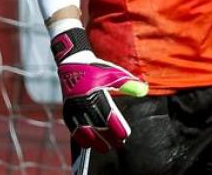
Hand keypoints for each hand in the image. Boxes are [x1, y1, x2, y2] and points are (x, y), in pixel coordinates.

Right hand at [51, 26, 147, 152]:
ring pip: (84, 130)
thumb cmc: (95, 68)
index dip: (117, 129)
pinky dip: (80, 137)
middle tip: (118, 145)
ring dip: (94, 141)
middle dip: (108, 138)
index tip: (124, 136)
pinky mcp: (67, 109)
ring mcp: (74, 107)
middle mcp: (83, 103)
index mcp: (95, 94)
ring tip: (104, 149)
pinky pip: (73, 127)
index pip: (108, 117)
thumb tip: (144, 91)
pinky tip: (87, 144)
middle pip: (98, 126)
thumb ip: (128, 84)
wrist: (71, 62)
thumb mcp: (113, 73)